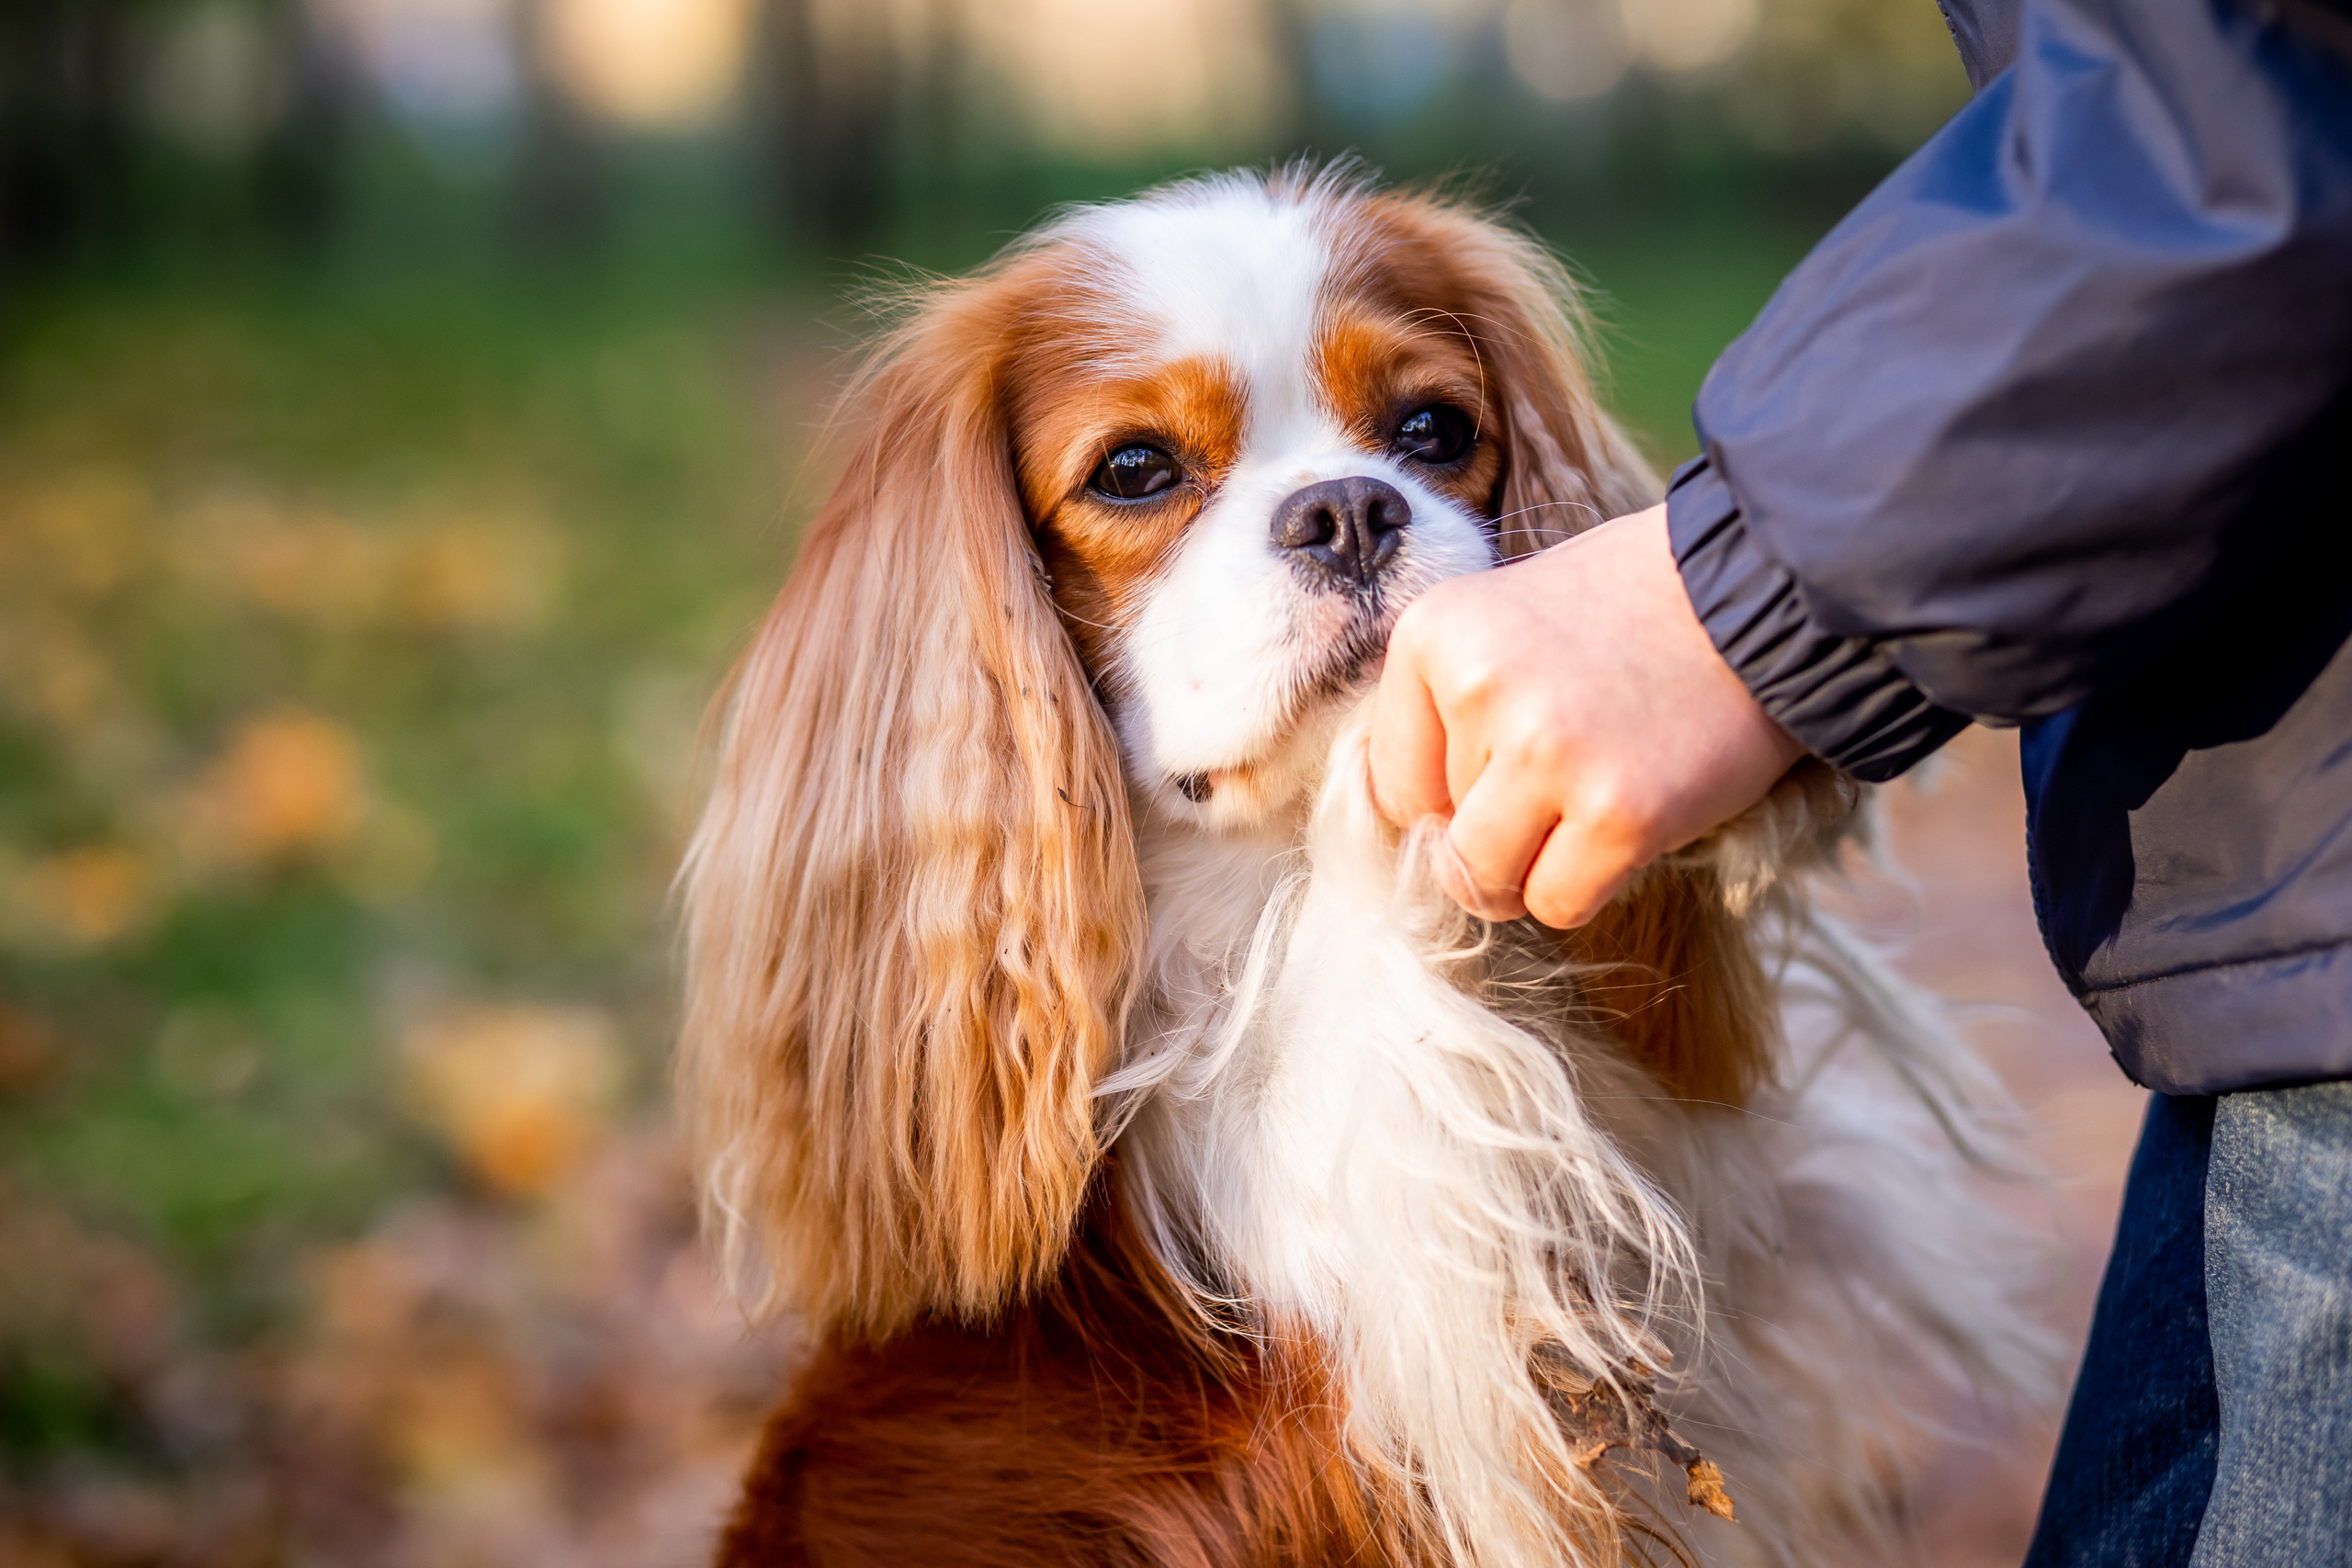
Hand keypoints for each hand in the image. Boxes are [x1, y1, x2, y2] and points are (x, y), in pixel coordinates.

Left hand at [1369, 504, 1805, 927]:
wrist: (1763, 592)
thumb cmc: (1629, 607)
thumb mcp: (1507, 617)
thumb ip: (1446, 706)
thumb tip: (1405, 827)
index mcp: (1436, 635)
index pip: (1392, 782)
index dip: (1445, 800)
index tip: (1503, 774)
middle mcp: (1479, 691)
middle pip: (1442, 836)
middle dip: (1499, 830)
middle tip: (1568, 778)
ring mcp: (1547, 754)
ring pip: (1486, 882)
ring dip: (1531, 872)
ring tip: (1586, 811)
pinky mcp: (1618, 812)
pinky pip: (1558, 903)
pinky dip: (1586, 888)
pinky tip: (1628, 825)